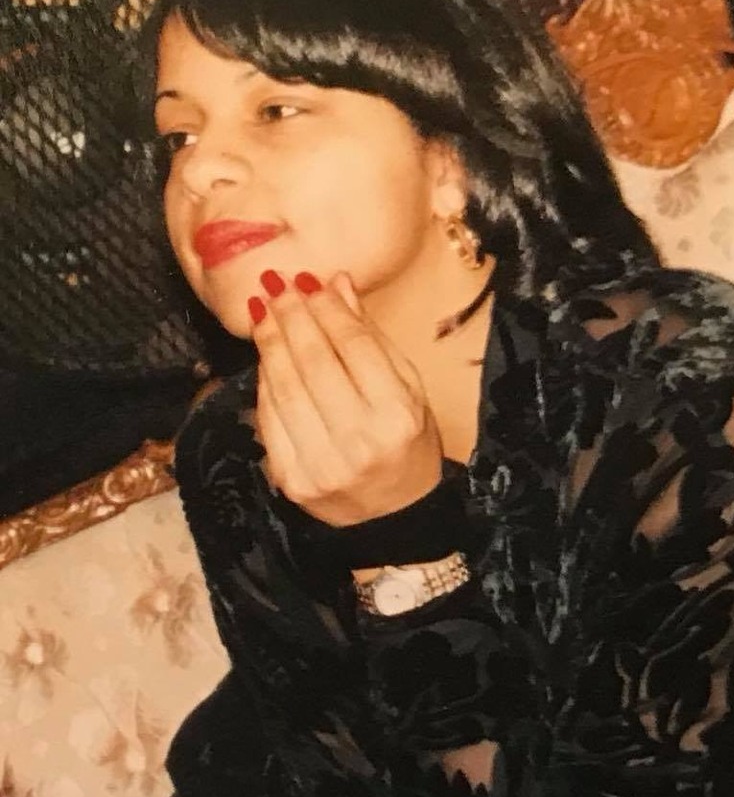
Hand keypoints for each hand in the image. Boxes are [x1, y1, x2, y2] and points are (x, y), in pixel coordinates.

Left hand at [250, 271, 443, 526]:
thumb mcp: (407, 387)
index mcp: (398, 414)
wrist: (395, 515)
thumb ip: (370, 337)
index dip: (326, 308)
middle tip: (277, 286)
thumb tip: (337, 285)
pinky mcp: (292, 480)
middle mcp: (361, 440)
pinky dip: (264, 381)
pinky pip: (269, 418)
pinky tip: (265, 355)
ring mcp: (322, 463)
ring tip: (264, 312)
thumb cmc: (407, 443)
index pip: (354, 346)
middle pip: (315, 362)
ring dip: (270, 342)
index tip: (308, 281)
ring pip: (285, 388)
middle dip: (292, 317)